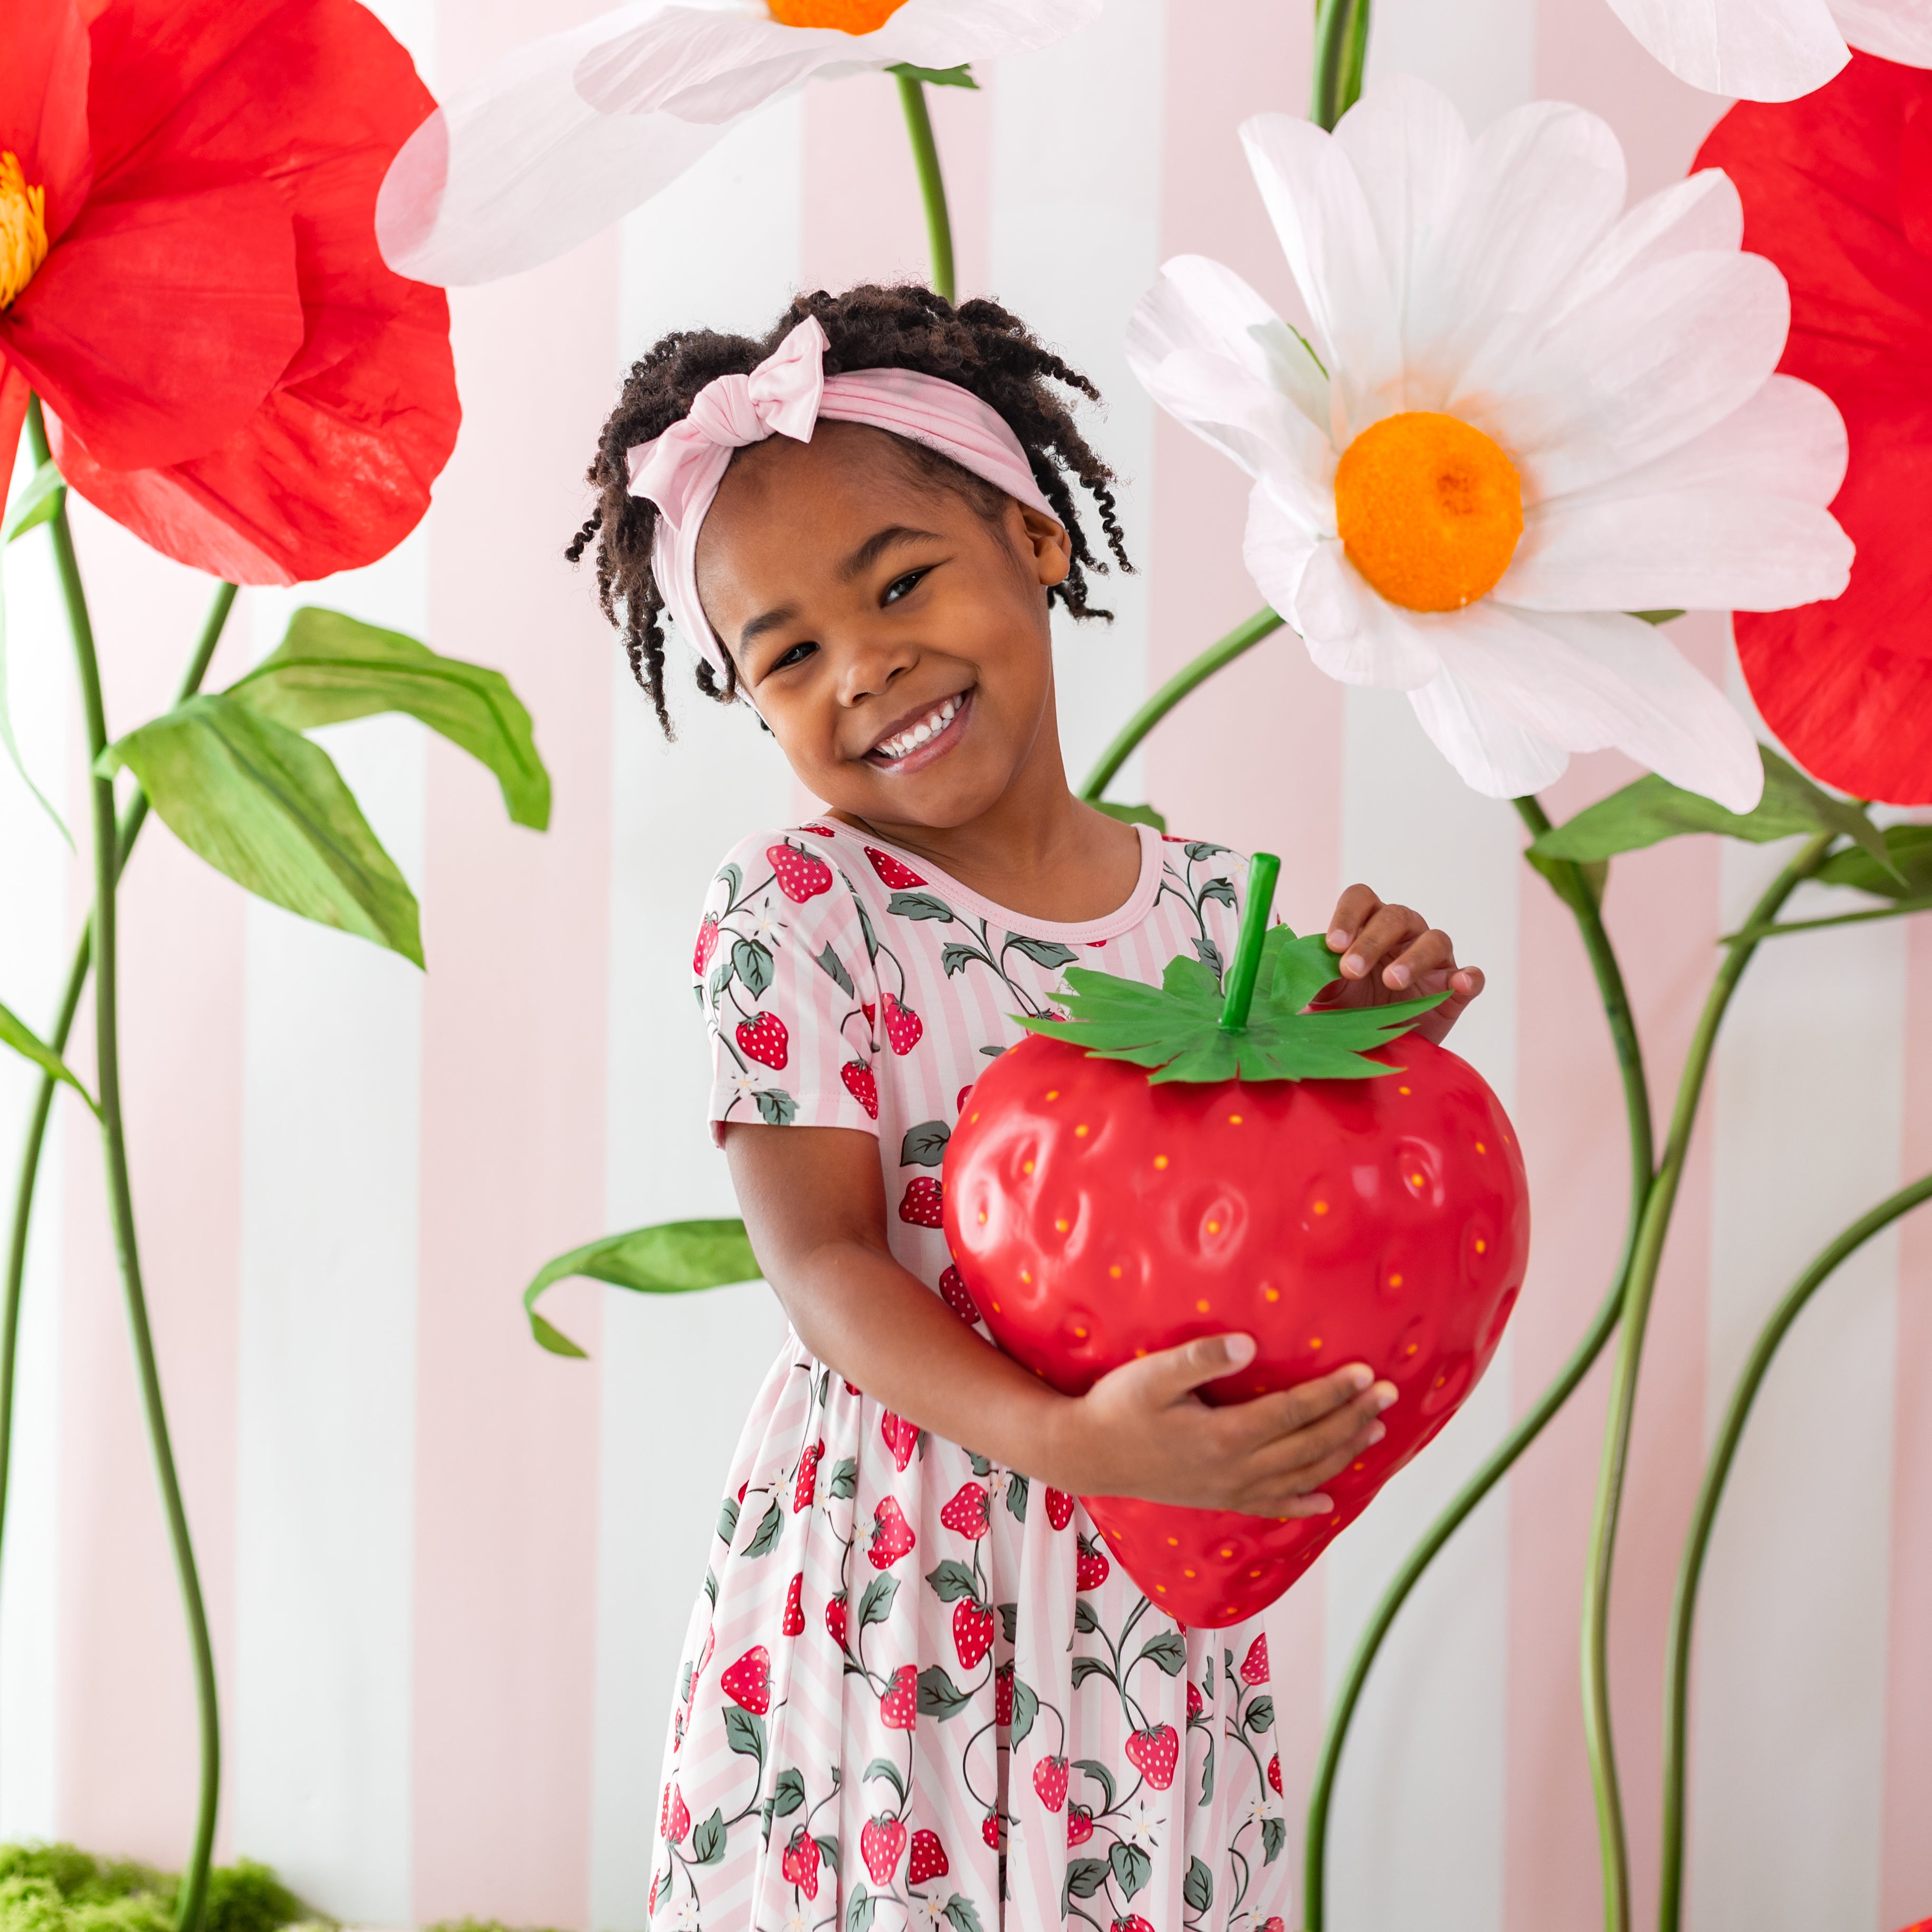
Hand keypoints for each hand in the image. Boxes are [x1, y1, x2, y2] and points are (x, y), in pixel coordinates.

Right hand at [1050, 1334, 1396, 1516]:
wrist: (1084, 1455)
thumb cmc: (1116, 1406)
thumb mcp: (1152, 1375)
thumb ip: (1200, 1359)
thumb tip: (1249, 1345)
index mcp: (1225, 1436)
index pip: (1294, 1412)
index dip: (1333, 1393)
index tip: (1367, 1373)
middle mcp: (1235, 1469)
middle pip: (1309, 1445)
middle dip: (1352, 1418)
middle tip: (1388, 1395)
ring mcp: (1229, 1489)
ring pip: (1301, 1476)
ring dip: (1342, 1454)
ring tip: (1373, 1431)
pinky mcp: (1218, 1499)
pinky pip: (1272, 1506)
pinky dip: (1304, 1505)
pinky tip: (1327, 1501)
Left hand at [1318, 881, 1483, 1044]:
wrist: (1380, 1044)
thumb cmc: (1353, 1008)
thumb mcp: (1330, 995)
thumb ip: (1318, 979)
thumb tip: (1302, 974)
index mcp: (1369, 925)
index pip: (1361, 899)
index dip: (1347, 916)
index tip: (1333, 945)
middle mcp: (1405, 934)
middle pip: (1396, 917)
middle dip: (1372, 941)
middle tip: (1352, 969)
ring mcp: (1434, 959)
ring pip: (1435, 940)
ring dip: (1414, 958)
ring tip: (1393, 982)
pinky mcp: (1455, 988)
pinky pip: (1471, 975)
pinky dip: (1468, 978)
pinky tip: (1459, 984)